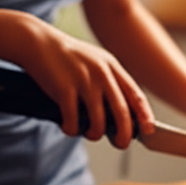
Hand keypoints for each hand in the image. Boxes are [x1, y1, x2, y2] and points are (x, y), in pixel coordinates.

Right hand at [22, 20, 154, 147]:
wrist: (36, 41)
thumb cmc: (68, 56)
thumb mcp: (96, 61)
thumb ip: (110, 81)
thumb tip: (123, 111)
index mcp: (112, 67)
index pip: (136, 95)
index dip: (145, 115)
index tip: (149, 129)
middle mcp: (102, 74)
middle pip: (122, 112)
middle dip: (124, 133)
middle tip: (121, 143)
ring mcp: (83, 81)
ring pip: (98, 120)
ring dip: (95, 133)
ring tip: (90, 133)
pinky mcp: (63, 88)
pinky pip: (73, 119)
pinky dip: (72, 129)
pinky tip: (69, 127)